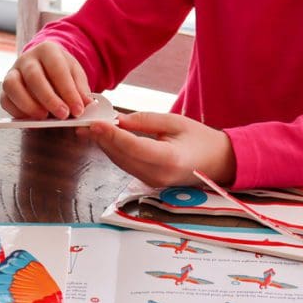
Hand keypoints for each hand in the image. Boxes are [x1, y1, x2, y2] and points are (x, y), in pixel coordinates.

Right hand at [1, 41, 92, 119]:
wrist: (45, 65)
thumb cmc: (61, 70)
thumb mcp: (76, 74)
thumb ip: (81, 89)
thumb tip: (85, 104)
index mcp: (47, 50)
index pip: (57, 69)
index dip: (68, 91)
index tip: (77, 109)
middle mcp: (27, 59)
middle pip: (34, 76)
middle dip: (49, 99)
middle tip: (63, 115)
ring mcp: (13, 72)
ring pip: (12, 86)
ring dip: (28, 104)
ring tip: (44, 117)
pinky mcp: (6, 88)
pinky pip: (5, 99)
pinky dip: (17, 111)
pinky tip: (31, 118)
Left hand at [79, 112, 235, 186]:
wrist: (218, 162)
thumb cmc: (200, 139)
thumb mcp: (176, 122)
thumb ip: (146, 121)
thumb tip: (119, 120)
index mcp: (169, 160)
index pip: (134, 147)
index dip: (112, 135)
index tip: (95, 123)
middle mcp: (158, 175)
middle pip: (122, 156)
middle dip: (102, 139)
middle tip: (84, 122)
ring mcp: (152, 182)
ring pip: (120, 162)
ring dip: (105, 145)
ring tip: (89, 128)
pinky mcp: (148, 182)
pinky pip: (126, 165)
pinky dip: (115, 151)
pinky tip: (105, 138)